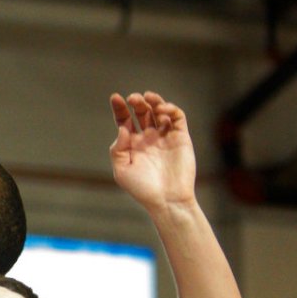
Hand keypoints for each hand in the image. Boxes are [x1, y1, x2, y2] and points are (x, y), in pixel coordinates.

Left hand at [109, 91, 196, 211]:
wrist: (167, 200)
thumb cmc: (142, 189)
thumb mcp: (122, 170)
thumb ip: (118, 149)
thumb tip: (123, 128)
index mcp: (133, 144)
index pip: (125, 120)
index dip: (120, 108)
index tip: (115, 97)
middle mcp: (149, 138)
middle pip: (142, 112)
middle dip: (137, 102)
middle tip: (133, 99)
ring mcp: (165, 137)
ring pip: (160, 111)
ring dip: (154, 101)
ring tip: (147, 98)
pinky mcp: (181, 137)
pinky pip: (177, 117)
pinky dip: (170, 109)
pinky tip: (161, 110)